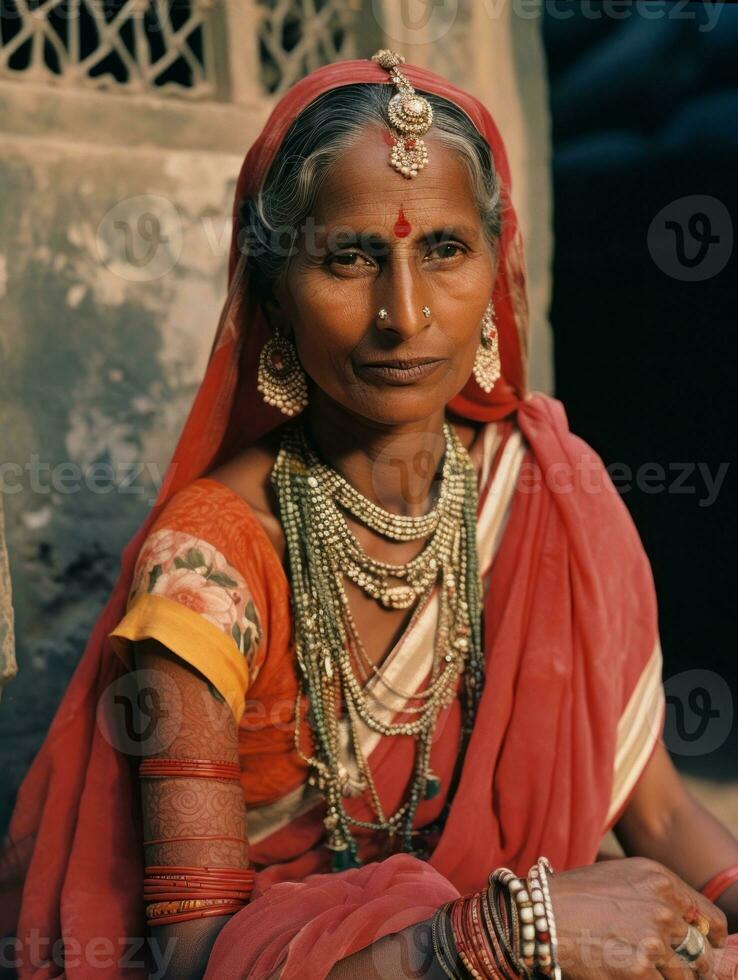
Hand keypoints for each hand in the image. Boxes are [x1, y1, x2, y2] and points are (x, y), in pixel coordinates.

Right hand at [546, 856, 727, 977]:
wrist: (539, 914)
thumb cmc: (576, 896)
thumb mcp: (623, 879)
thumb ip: (659, 897)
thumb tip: (690, 925)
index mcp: (659, 879)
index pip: (710, 919)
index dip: (709, 939)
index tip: (701, 949)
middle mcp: (661, 905)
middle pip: (699, 951)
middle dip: (686, 964)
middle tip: (660, 963)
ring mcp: (652, 938)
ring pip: (683, 975)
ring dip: (664, 976)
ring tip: (635, 965)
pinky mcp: (638, 969)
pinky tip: (624, 972)